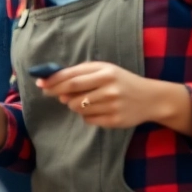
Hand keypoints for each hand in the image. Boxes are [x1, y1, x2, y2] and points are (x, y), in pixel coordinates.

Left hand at [39, 62, 191, 132]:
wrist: (151, 98)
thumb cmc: (121, 81)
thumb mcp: (105, 70)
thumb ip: (80, 73)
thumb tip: (53, 84)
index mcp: (105, 72)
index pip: (71, 77)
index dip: (53, 81)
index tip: (40, 83)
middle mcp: (109, 88)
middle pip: (71, 92)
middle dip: (57, 93)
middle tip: (51, 94)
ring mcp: (113, 105)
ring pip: (77, 107)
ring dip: (73, 105)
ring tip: (85, 100)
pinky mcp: (115, 120)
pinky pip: (88, 120)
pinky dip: (86, 115)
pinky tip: (97, 109)